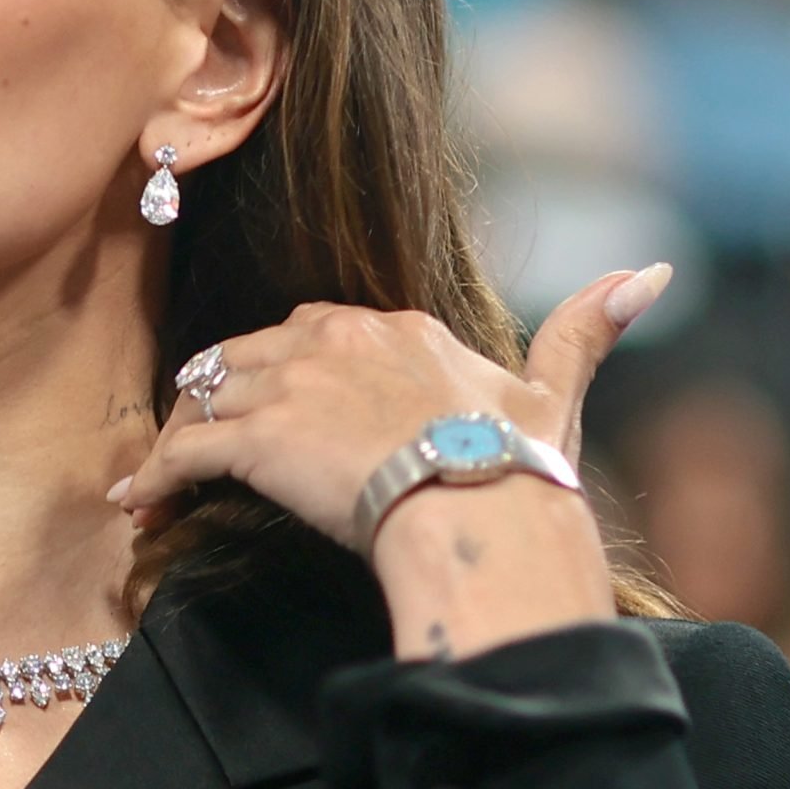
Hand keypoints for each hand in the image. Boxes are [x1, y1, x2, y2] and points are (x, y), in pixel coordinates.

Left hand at [110, 265, 671, 659]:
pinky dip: (154, 476)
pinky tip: (138, 503)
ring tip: (164, 474)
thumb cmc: (519, 470)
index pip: (320, 330)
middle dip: (226, 393)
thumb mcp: (553, 393)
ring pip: (208, 395)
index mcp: (400, 327)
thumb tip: (651, 272)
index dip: (294, 368)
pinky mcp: (256, 436)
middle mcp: (337, 338)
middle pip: (251, 353)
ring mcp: (291, 384)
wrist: (481, 517)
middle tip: (209, 436)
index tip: (281, 403)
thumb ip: (587, 329)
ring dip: (184, 433)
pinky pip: (184, 448)